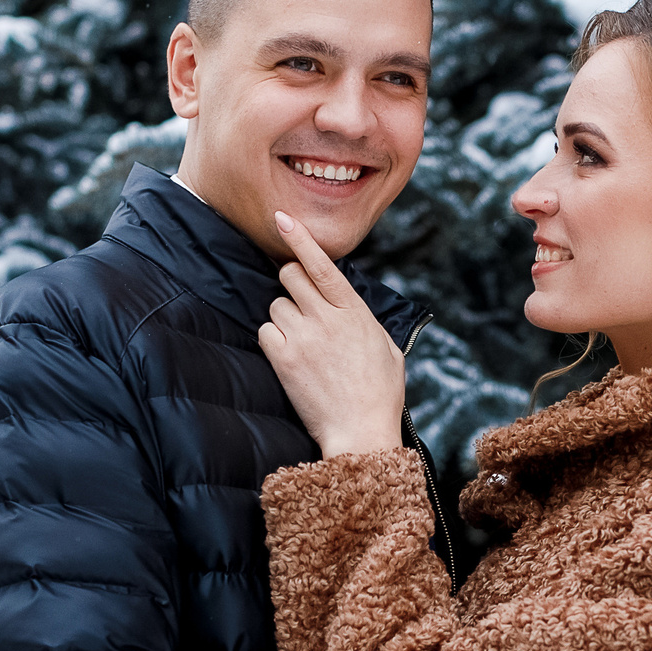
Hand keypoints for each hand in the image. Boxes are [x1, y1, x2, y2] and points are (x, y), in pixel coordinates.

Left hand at [256, 210, 406, 456]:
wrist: (360, 432)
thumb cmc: (379, 393)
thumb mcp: (387, 348)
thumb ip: (364, 319)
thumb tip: (347, 303)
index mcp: (355, 312)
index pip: (323, 265)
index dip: (301, 238)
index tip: (282, 218)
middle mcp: (327, 319)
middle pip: (289, 276)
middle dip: (290, 283)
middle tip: (301, 304)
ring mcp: (304, 338)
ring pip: (275, 305)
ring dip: (284, 317)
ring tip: (303, 343)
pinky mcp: (285, 359)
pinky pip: (265, 332)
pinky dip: (273, 340)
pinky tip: (290, 356)